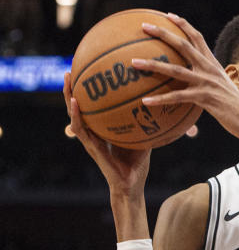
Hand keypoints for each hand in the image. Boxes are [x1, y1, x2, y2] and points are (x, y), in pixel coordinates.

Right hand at [64, 72, 150, 197]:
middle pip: (79, 104)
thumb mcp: (143, 137)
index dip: (89, 90)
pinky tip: (75, 102)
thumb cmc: (136, 163)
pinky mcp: (90, 146)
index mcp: (102, 128)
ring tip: (67, 78)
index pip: (92, 105)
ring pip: (73, 113)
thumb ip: (147, 122)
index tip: (89, 70)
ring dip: (68, 95)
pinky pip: (81, 128)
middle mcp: (92, 130)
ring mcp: (89, 138)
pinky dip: (77, 114)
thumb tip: (161, 105)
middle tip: (73, 66)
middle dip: (74, 86)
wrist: (130, 184)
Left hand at [132, 14, 238, 140]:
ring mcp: (207, 82)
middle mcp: (209, 69)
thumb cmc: (238, 109)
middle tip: (143, 26)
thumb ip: (208, 86)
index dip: (183, 25)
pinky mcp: (205, 98)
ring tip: (134, 63)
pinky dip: (160, 99)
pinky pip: (177, 97)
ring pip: (175, 69)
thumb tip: (193, 91)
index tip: (168, 15)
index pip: (197, 38)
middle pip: (183, 45)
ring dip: (152, 65)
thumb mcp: (223, 91)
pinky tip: (145, 102)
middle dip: (162, 33)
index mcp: (213, 65)